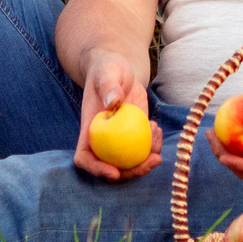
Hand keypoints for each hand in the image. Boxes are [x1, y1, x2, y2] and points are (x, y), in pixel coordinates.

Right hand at [72, 48, 161, 182]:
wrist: (120, 70)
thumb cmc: (108, 69)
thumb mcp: (107, 72)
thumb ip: (108, 85)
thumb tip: (113, 102)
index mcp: (89, 130)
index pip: (85, 158)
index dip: (96, 169)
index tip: (115, 172)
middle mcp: (102, 140)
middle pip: (112, 167)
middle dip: (133, 172)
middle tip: (155, 160)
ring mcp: (119, 140)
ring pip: (131, 162)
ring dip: (148, 157)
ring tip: (156, 131)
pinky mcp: (134, 135)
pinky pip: (144, 149)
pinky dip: (154, 144)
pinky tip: (157, 127)